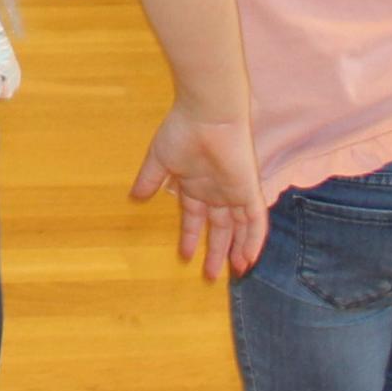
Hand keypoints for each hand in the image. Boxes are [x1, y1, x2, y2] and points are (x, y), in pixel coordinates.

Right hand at [133, 106, 268, 283]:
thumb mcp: (159, 159)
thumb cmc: (181, 131)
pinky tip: (249, 258)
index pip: (195, 218)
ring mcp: (234, 192)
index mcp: (195, 185)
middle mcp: (216, 192)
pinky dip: (253, 240)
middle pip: (219, 228)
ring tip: (233, 273)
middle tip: (210, 275)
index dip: (191, 236)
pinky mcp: (248, 190)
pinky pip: (255, 221)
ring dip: (236, 251)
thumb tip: (135, 197)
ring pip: (239, 229)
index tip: (184, 256)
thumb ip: (149, 180)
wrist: (206, 115)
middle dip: (215, 251)